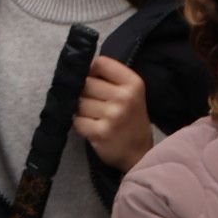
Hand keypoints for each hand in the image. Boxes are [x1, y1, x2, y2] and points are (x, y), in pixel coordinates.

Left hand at [73, 56, 152, 171]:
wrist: (140, 155)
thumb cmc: (132, 120)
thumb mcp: (131, 94)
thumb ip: (110, 79)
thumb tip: (79, 68)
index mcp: (133, 83)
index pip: (100, 63)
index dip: (92, 71)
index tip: (94, 80)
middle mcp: (124, 97)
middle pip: (86, 82)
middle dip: (85, 93)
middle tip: (97, 104)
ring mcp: (112, 115)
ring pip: (79, 102)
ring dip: (82, 110)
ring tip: (97, 118)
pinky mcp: (100, 132)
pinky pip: (77, 120)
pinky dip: (81, 124)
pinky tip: (93, 128)